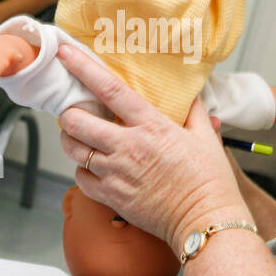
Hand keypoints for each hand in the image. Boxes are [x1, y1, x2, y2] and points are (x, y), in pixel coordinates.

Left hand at [55, 43, 250, 252]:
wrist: (205, 221)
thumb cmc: (209, 181)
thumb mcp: (205, 138)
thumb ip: (194, 112)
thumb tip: (191, 95)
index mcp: (151, 126)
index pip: (109, 89)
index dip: (83, 68)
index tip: (67, 54)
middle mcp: (128, 147)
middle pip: (77, 121)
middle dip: (69, 113)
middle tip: (74, 111)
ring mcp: (116, 173)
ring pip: (74, 149)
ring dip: (72, 140)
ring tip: (79, 137)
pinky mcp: (111, 197)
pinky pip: (80, 179)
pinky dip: (81, 171)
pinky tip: (92, 167)